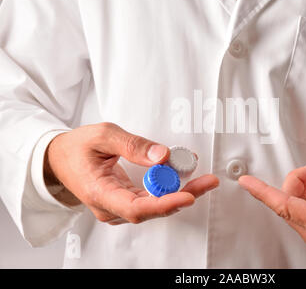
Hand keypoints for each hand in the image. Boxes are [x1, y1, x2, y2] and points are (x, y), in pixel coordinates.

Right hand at [45, 122, 218, 224]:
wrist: (59, 159)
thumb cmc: (76, 148)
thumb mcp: (103, 135)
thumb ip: (134, 145)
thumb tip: (163, 156)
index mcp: (99, 192)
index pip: (135, 208)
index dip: (163, 205)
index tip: (187, 196)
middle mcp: (110, 206)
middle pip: (151, 209)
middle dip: (183, 196)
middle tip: (207, 181)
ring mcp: (118, 207)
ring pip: (154, 206)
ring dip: (181, 193)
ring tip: (204, 179)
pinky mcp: (126, 201)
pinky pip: (151, 200)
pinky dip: (170, 189)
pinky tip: (185, 179)